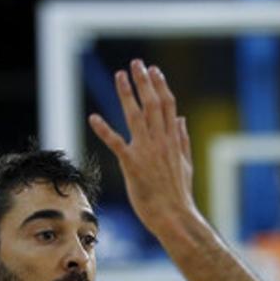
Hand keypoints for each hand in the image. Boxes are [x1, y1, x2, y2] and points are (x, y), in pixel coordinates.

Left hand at [89, 59, 199, 237]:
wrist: (174, 216)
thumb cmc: (178, 195)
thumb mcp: (186, 164)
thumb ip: (183, 140)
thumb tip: (181, 120)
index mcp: (173, 141)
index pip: (167, 106)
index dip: (160, 86)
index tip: (154, 71)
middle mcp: (160, 142)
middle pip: (152, 104)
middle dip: (144, 82)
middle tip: (136, 63)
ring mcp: (146, 152)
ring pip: (136, 116)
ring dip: (127, 94)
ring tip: (120, 76)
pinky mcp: (132, 165)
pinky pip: (115, 143)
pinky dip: (104, 130)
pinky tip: (93, 118)